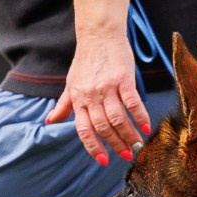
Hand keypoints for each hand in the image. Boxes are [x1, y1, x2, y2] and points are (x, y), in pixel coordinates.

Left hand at [46, 28, 151, 164]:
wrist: (98, 35)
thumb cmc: (86, 61)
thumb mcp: (70, 84)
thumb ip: (63, 105)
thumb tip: (50, 121)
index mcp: (78, 99)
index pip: (84, 129)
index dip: (93, 147)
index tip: (103, 160)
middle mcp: (91, 96)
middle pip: (103, 127)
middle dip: (116, 145)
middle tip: (127, 155)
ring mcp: (107, 88)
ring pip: (118, 118)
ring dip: (129, 135)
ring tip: (138, 144)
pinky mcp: (123, 79)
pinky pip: (132, 103)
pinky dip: (140, 116)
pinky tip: (146, 126)